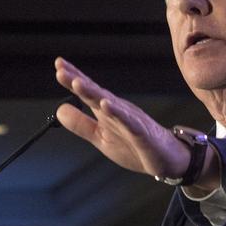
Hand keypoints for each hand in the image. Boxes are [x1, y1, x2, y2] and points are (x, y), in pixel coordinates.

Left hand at [54, 57, 218, 187]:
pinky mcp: (142, 134)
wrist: (168, 160)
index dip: (73, 79)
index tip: (58, 64)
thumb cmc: (134, 146)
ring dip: (94, 93)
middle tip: (61, 69)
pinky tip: (107, 105)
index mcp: (108, 111)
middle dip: (79, 81)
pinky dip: (118, 113)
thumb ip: (81, 124)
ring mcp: (131, 121)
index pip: (89, 93)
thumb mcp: (101, 138)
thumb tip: (58, 110)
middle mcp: (119, 111)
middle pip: (97, 94)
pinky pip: (129, 123)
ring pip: (111, 105)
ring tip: (78, 83)